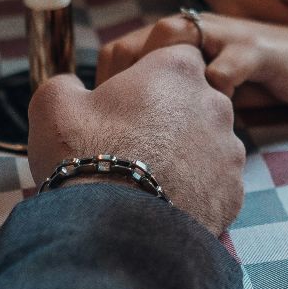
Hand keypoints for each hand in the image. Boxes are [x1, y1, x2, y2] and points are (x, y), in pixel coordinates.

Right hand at [28, 45, 246, 234]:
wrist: (114, 230)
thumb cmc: (85, 157)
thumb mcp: (53, 105)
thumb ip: (66, 83)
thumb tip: (72, 87)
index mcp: (176, 70)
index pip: (175, 57)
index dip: (151, 77)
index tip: (129, 100)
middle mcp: (214, 103)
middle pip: (194, 101)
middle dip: (169, 118)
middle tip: (133, 145)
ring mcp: (229, 150)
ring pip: (207, 144)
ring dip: (183, 155)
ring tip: (146, 180)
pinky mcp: (234, 192)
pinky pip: (214, 184)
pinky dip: (193, 191)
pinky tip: (164, 204)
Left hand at [98, 12, 287, 108]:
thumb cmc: (247, 84)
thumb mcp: (200, 93)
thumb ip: (167, 105)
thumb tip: (123, 138)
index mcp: (171, 42)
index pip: (119, 52)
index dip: (103, 88)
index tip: (99, 127)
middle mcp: (191, 31)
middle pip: (137, 43)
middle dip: (122, 84)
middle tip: (124, 126)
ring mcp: (222, 36)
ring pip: (175, 40)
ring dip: (162, 78)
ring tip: (162, 120)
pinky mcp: (255, 50)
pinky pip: (226, 66)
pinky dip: (213, 92)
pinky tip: (209, 124)